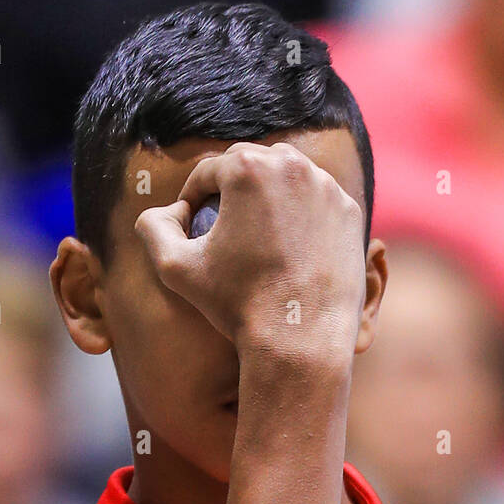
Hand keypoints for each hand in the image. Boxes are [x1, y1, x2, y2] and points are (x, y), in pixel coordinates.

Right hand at [134, 141, 365, 364]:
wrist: (300, 339)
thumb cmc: (236, 304)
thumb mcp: (176, 268)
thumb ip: (153, 228)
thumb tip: (167, 210)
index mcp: (247, 169)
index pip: (209, 171)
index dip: (193, 195)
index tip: (191, 222)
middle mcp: (292, 166)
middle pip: (250, 164)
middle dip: (232, 187)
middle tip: (223, 221)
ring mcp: (328, 188)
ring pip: (288, 177)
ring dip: (269, 194)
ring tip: (257, 229)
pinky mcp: (350, 212)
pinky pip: (318, 201)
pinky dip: (302, 214)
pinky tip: (290, 244)